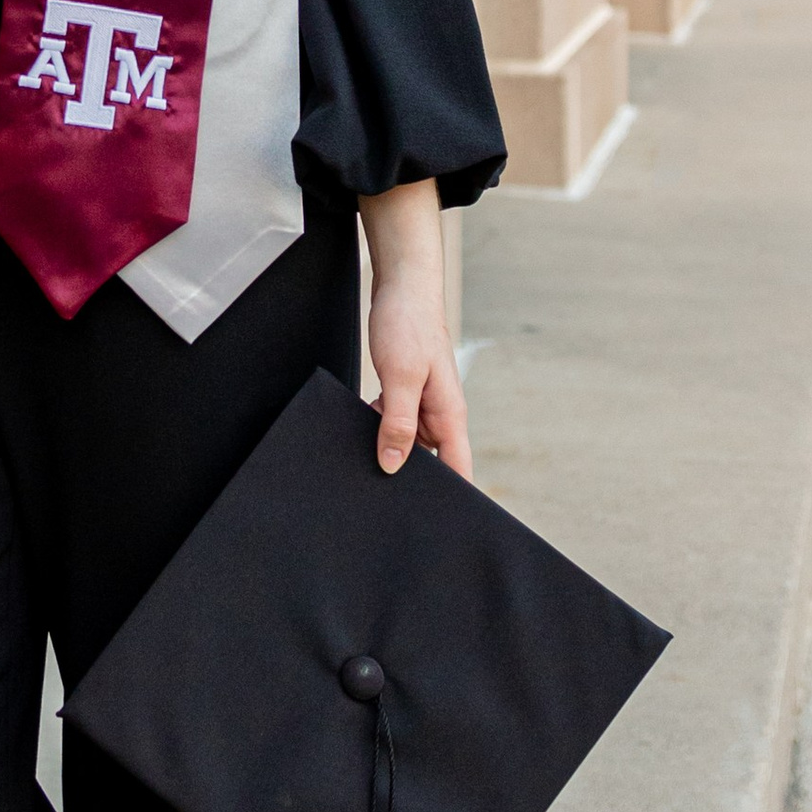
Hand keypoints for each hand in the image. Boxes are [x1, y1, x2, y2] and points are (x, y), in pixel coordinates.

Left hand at [359, 178, 467, 476]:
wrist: (401, 286)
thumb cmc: (409, 325)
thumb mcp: (400, 376)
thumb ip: (398, 422)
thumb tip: (393, 465)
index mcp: (450, 415)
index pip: (458, 470)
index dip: (452, 500)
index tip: (433, 526)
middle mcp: (439, 414)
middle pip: (431, 462)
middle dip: (410, 480)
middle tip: (381, 501)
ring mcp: (421, 404)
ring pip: (406, 443)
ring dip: (387, 452)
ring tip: (362, 470)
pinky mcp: (403, 393)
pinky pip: (390, 423)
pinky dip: (376, 429)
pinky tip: (354, 433)